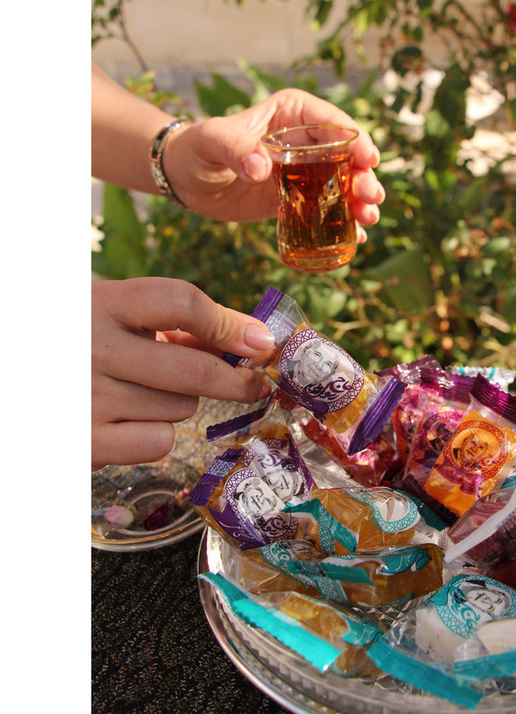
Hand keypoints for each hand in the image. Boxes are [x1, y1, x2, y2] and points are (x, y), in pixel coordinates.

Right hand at [92, 277, 275, 468]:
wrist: (22, 373)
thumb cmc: (79, 339)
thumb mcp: (112, 313)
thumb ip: (171, 320)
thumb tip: (248, 338)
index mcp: (99, 303)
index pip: (178, 302)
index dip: (227, 324)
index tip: (259, 341)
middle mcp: (90, 348)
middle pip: (194, 368)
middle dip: (238, 380)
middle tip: (254, 383)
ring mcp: (85, 398)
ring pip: (181, 408)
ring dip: (179, 402)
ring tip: (140, 391)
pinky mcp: (83, 444)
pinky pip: (157, 441)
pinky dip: (154, 434)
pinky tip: (126, 420)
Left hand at [163, 88, 385, 238]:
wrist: (186, 180)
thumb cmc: (197, 149)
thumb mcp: (211, 141)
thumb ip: (235, 148)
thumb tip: (262, 168)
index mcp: (292, 114)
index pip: (332, 123)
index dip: (355, 140)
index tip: (367, 159)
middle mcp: (306, 140)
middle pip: (347, 157)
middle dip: (363, 176)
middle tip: (368, 196)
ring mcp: (306, 171)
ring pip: (343, 184)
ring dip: (360, 201)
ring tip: (367, 218)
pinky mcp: (300, 199)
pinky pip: (328, 209)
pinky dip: (344, 223)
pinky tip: (355, 237)